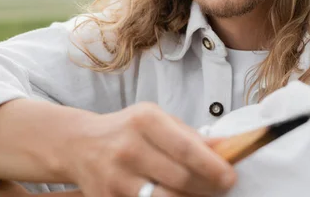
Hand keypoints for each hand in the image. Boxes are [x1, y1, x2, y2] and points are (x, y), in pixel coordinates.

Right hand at [56, 102, 236, 196]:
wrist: (79, 145)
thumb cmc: (127, 130)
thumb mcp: (157, 119)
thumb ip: (189, 135)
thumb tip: (225, 148)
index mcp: (144, 121)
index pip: (185, 148)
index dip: (212, 166)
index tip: (230, 177)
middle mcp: (128, 149)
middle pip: (179, 179)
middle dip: (208, 188)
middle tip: (222, 188)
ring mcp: (116, 178)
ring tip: (203, 195)